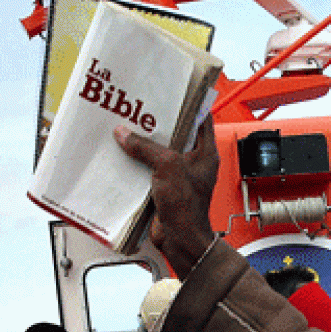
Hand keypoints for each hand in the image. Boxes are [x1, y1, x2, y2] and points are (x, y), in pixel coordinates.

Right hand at [115, 118, 218, 278]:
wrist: (181, 239)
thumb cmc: (187, 207)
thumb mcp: (167, 166)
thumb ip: (146, 148)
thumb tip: (124, 134)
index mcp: (206, 153)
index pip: (202, 119)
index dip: (189, 103)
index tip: (173, 92)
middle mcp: (194, 162)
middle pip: (177, 134)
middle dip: (159, 123)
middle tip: (142, 109)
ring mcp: (180, 175)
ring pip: (161, 152)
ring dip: (146, 143)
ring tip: (129, 127)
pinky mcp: (165, 187)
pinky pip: (151, 169)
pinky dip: (139, 162)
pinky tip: (124, 153)